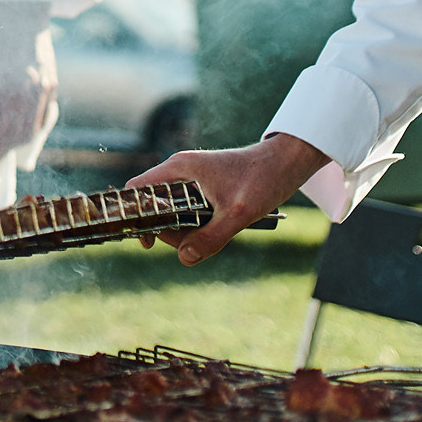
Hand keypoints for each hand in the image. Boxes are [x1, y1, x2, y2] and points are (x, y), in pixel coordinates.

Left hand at [0, 1, 57, 158]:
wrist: (19, 10)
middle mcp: (14, 93)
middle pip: (5, 140)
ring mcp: (36, 91)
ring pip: (27, 134)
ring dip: (13, 146)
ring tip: (1, 148)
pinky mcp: (50, 86)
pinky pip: (41, 119)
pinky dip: (30, 130)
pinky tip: (19, 130)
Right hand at [129, 134, 328, 263]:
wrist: (287, 163)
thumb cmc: (262, 179)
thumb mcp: (238, 214)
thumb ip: (210, 238)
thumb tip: (184, 258)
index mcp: (179, 168)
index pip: (138, 190)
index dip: (135, 215)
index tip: (146, 240)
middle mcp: (180, 170)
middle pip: (155, 206)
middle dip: (168, 230)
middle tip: (192, 244)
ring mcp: (192, 178)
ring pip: (172, 210)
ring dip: (185, 228)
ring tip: (212, 234)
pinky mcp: (204, 185)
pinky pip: (187, 209)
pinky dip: (196, 223)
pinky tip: (216, 228)